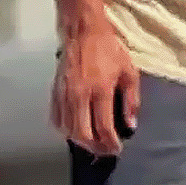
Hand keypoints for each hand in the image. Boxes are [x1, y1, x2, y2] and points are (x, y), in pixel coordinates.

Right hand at [51, 20, 139, 155]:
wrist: (83, 33)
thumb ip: (131, 100)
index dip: (110, 142)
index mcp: (100, 90)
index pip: (102, 126)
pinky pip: (56, 120)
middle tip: (105, 151)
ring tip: (93, 145)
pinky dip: (65, 131)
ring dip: (80, 142)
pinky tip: (76, 133)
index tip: (117, 149)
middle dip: (95, 147)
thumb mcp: (129, 72)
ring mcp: (64, 95)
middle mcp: (79, 96)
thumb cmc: (110, 51)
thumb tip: (130, 125)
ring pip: (67, 130)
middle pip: (82, 133)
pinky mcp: (54, 93)